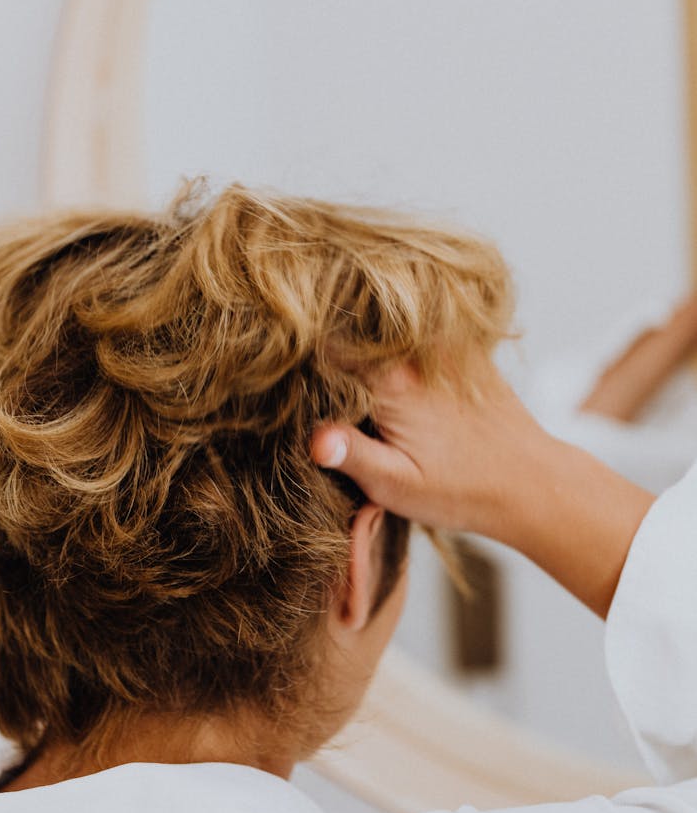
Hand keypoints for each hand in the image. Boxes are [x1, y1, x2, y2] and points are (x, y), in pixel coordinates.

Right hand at [311, 351, 654, 616]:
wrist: (534, 484)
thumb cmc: (463, 491)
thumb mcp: (399, 487)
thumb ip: (353, 457)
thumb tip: (313, 439)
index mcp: (392, 384)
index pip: (329, 345)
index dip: (299, 349)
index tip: (279, 358)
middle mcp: (418, 354)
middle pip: (356, 324)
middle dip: (328, 329)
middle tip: (302, 343)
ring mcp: (446, 346)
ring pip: (388, 321)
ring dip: (363, 325)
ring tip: (338, 331)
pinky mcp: (467, 350)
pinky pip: (421, 325)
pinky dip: (399, 327)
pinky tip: (387, 339)